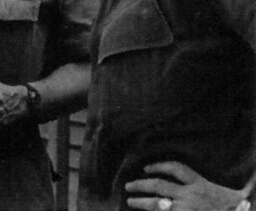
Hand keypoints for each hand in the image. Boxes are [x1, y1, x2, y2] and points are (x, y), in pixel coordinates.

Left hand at [125, 161, 247, 210]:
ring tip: (130, 201)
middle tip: (129, 186)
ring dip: (141, 202)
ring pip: (157, 204)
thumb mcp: (237, 195)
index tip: (146, 167)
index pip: (176, 169)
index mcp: (201, 186)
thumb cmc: (237, 207)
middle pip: (159, 185)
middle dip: (141, 185)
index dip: (160, 166)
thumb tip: (243, 178)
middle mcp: (190, 197)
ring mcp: (186, 210)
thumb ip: (229, 185)